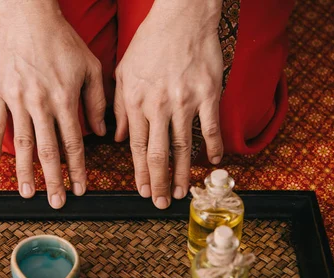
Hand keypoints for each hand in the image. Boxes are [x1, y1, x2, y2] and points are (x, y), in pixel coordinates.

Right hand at [0, 1, 106, 208]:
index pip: (73, 143)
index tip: (80, 190)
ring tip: (27, 193)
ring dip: (24, 172)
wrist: (29, 16)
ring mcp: (16, 99)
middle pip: (47, 150)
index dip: (77, 169)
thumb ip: (96, 101)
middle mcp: (40, 104)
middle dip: (52, 180)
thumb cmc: (63, 41)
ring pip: (20, 143)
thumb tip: (103, 133)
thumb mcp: (90, 67)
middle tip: (55, 203)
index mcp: (64, 99)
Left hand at [114, 0, 223, 208]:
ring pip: (182, 146)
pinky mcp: (209, 93)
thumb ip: (119, 107)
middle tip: (161, 203)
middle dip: (158, 182)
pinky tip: (215, 163)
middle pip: (158, 154)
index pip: (136, 147)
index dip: (139, 173)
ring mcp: (185, 101)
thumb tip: (118, 138)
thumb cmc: (150, 42)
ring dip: (182, 173)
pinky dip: (214, 147)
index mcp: (136, 101)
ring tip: (182, 192)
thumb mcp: (123, 72)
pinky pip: (211, 127)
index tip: (142, 191)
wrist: (182, 15)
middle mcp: (159, 105)